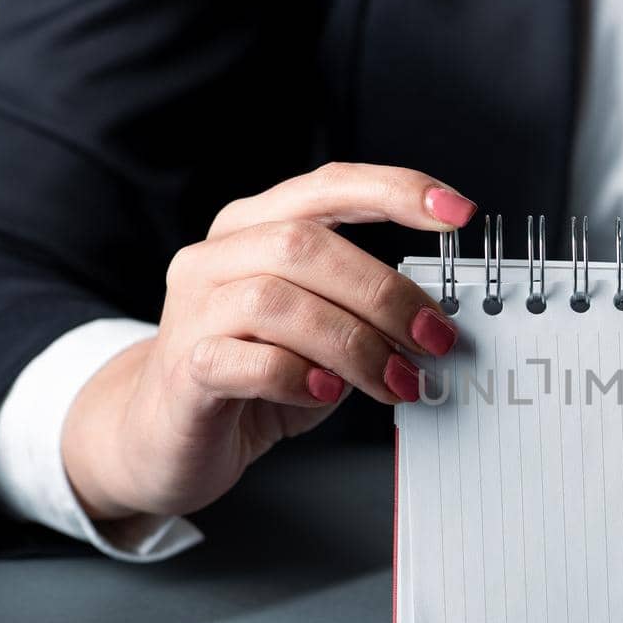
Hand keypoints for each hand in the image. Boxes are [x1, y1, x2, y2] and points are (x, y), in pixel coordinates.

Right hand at [62, 163, 475, 523]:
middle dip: (385, 292)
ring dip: (354, 344)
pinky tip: (327, 393)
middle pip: (307, 244)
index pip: (329, 186)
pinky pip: (247, 360)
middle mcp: (218, 256)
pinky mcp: (184, 369)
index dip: (397, 191)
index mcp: (256, 228)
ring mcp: (194, 310)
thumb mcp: (320, 331)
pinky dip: (300, 377)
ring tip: (394, 382)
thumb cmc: (254, 375)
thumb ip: (364, 310)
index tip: (458, 213)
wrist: (165, 436)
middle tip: (432, 339)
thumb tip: (439, 318)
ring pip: (278, 301)